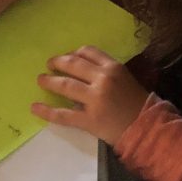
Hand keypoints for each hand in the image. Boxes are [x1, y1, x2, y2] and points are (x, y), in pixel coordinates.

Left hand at [33, 46, 148, 145]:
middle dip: (58, 63)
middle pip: (74, 65)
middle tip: (49, 64)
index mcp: (113, 67)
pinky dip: (47, 111)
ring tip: (41, 80)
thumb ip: (106, 72)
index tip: (66, 57)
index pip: (88, 52)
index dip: (73, 53)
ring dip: (50, 82)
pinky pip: (63, 114)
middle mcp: (102, 80)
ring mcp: (94, 100)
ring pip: (66, 86)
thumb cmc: (138, 102)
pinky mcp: (88, 120)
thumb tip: (81, 68)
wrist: (146, 128)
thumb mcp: (125, 78)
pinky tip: (35, 108)